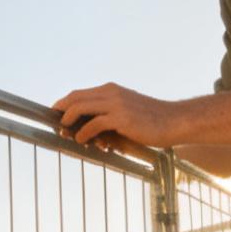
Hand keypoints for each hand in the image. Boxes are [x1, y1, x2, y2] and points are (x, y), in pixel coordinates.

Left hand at [49, 83, 184, 148]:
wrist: (175, 121)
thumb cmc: (152, 121)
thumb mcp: (128, 112)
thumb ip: (109, 116)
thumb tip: (89, 132)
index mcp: (111, 90)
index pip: (79, 93)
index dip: (64, 104)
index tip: (56, 116)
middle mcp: (111, 93)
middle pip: (75, 98)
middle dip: (61, 112)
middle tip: (55, 125)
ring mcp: (116, 104)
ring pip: (80, 108)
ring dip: (68, 122)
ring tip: (65, 133)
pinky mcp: (121, 118)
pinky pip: (93, 124)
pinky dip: (83, 134)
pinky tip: (82, 141)